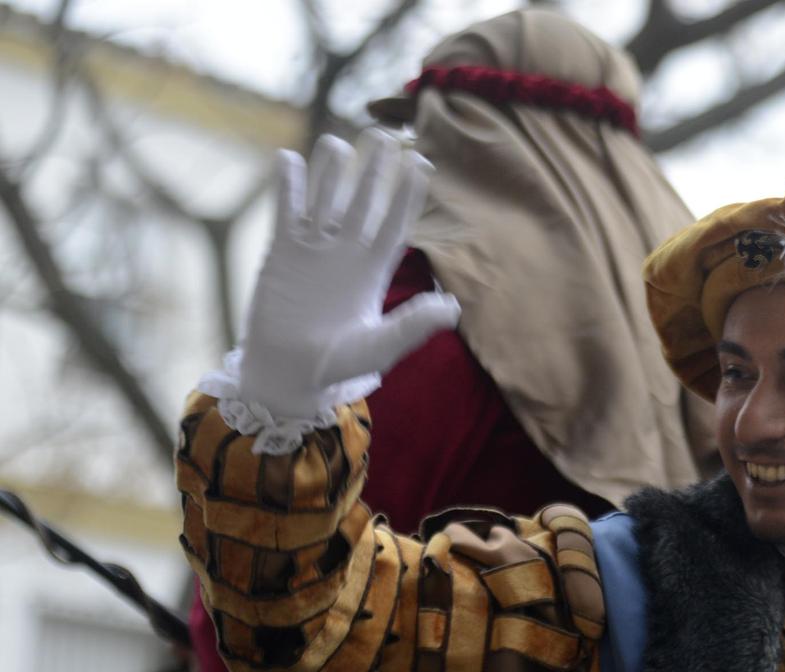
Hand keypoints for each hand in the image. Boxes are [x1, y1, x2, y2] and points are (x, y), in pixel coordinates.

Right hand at [236, 131, 459, 419]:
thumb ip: (413, 326)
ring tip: (339, 143)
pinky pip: (287, 212)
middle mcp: (347, 253)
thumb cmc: (339, 366)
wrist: (290, 374)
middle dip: (374, 170)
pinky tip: (289, 158)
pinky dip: (288, 187)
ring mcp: (314, 250)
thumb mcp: (380, 347)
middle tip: (384, 134)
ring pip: (326, 199)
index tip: (421, 162)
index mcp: (375, 270)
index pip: (396, 223)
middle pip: (364, 201)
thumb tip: (452, 307)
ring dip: (332, 172)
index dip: (408, 194)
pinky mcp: (281, 253)